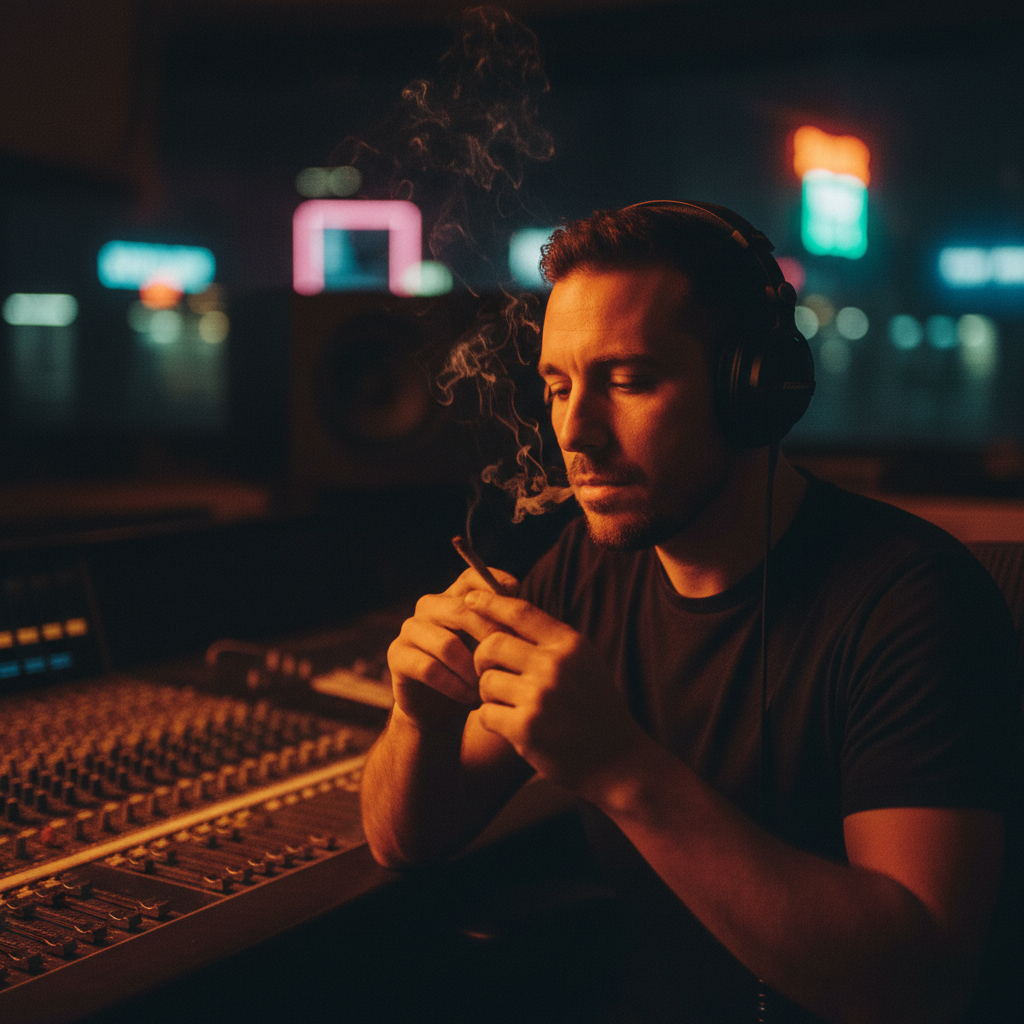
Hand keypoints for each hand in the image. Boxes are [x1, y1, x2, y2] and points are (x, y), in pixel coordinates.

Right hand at [386, 565, 519, 729]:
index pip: (472, 577)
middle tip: (509, 662)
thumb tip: (527, 610)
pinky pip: (430, 669)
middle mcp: (429, 606)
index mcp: (453, 597)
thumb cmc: (473, 675)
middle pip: (462, 609)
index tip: (519, 609)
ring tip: (488, 688)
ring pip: (447, 644)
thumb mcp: (492, 649)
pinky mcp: (398, 656)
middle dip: (490, 636)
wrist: (438, 711)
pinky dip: (455, 686)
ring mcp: (411, 629)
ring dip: (472, 670)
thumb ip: (504, 627)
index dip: (496, 586)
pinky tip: (470, 698)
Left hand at [466, 589, 647, 797]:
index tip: (470, 599)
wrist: (618, 762)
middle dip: (482, 658)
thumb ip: (549, 642)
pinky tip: (511, 727)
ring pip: (485, 681)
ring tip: (510, 706)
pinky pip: (486, 714)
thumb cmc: (595, 709)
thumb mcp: (583, 663)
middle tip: (488, 673)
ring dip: (489, 695)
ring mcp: (540, 696)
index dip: (490, 601)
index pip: (520, 611)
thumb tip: (502, 616)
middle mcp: (555, 665)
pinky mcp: (526, 728)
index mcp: (569, 644)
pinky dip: (492, 721)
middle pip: (492, 644)